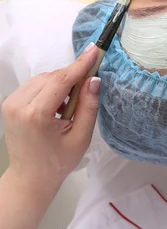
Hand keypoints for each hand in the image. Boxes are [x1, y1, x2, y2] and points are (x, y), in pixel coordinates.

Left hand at [1, 44, 100, 190]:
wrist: (30, 178)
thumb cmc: (58, 162)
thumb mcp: (81, 137)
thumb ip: (88, 106)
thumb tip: (94, 79)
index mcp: (36, 115)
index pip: (60, 80)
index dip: (80, 64)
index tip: (94, 50)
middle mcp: (19, 105)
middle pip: (51, 77)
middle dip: (71, 77)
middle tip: (87, 87)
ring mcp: (10, 103)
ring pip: (42, 78)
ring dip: (59, 83)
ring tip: (69, 105)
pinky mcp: (9, 103)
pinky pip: (34, 85)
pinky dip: (48, 88)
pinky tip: (56, 105)